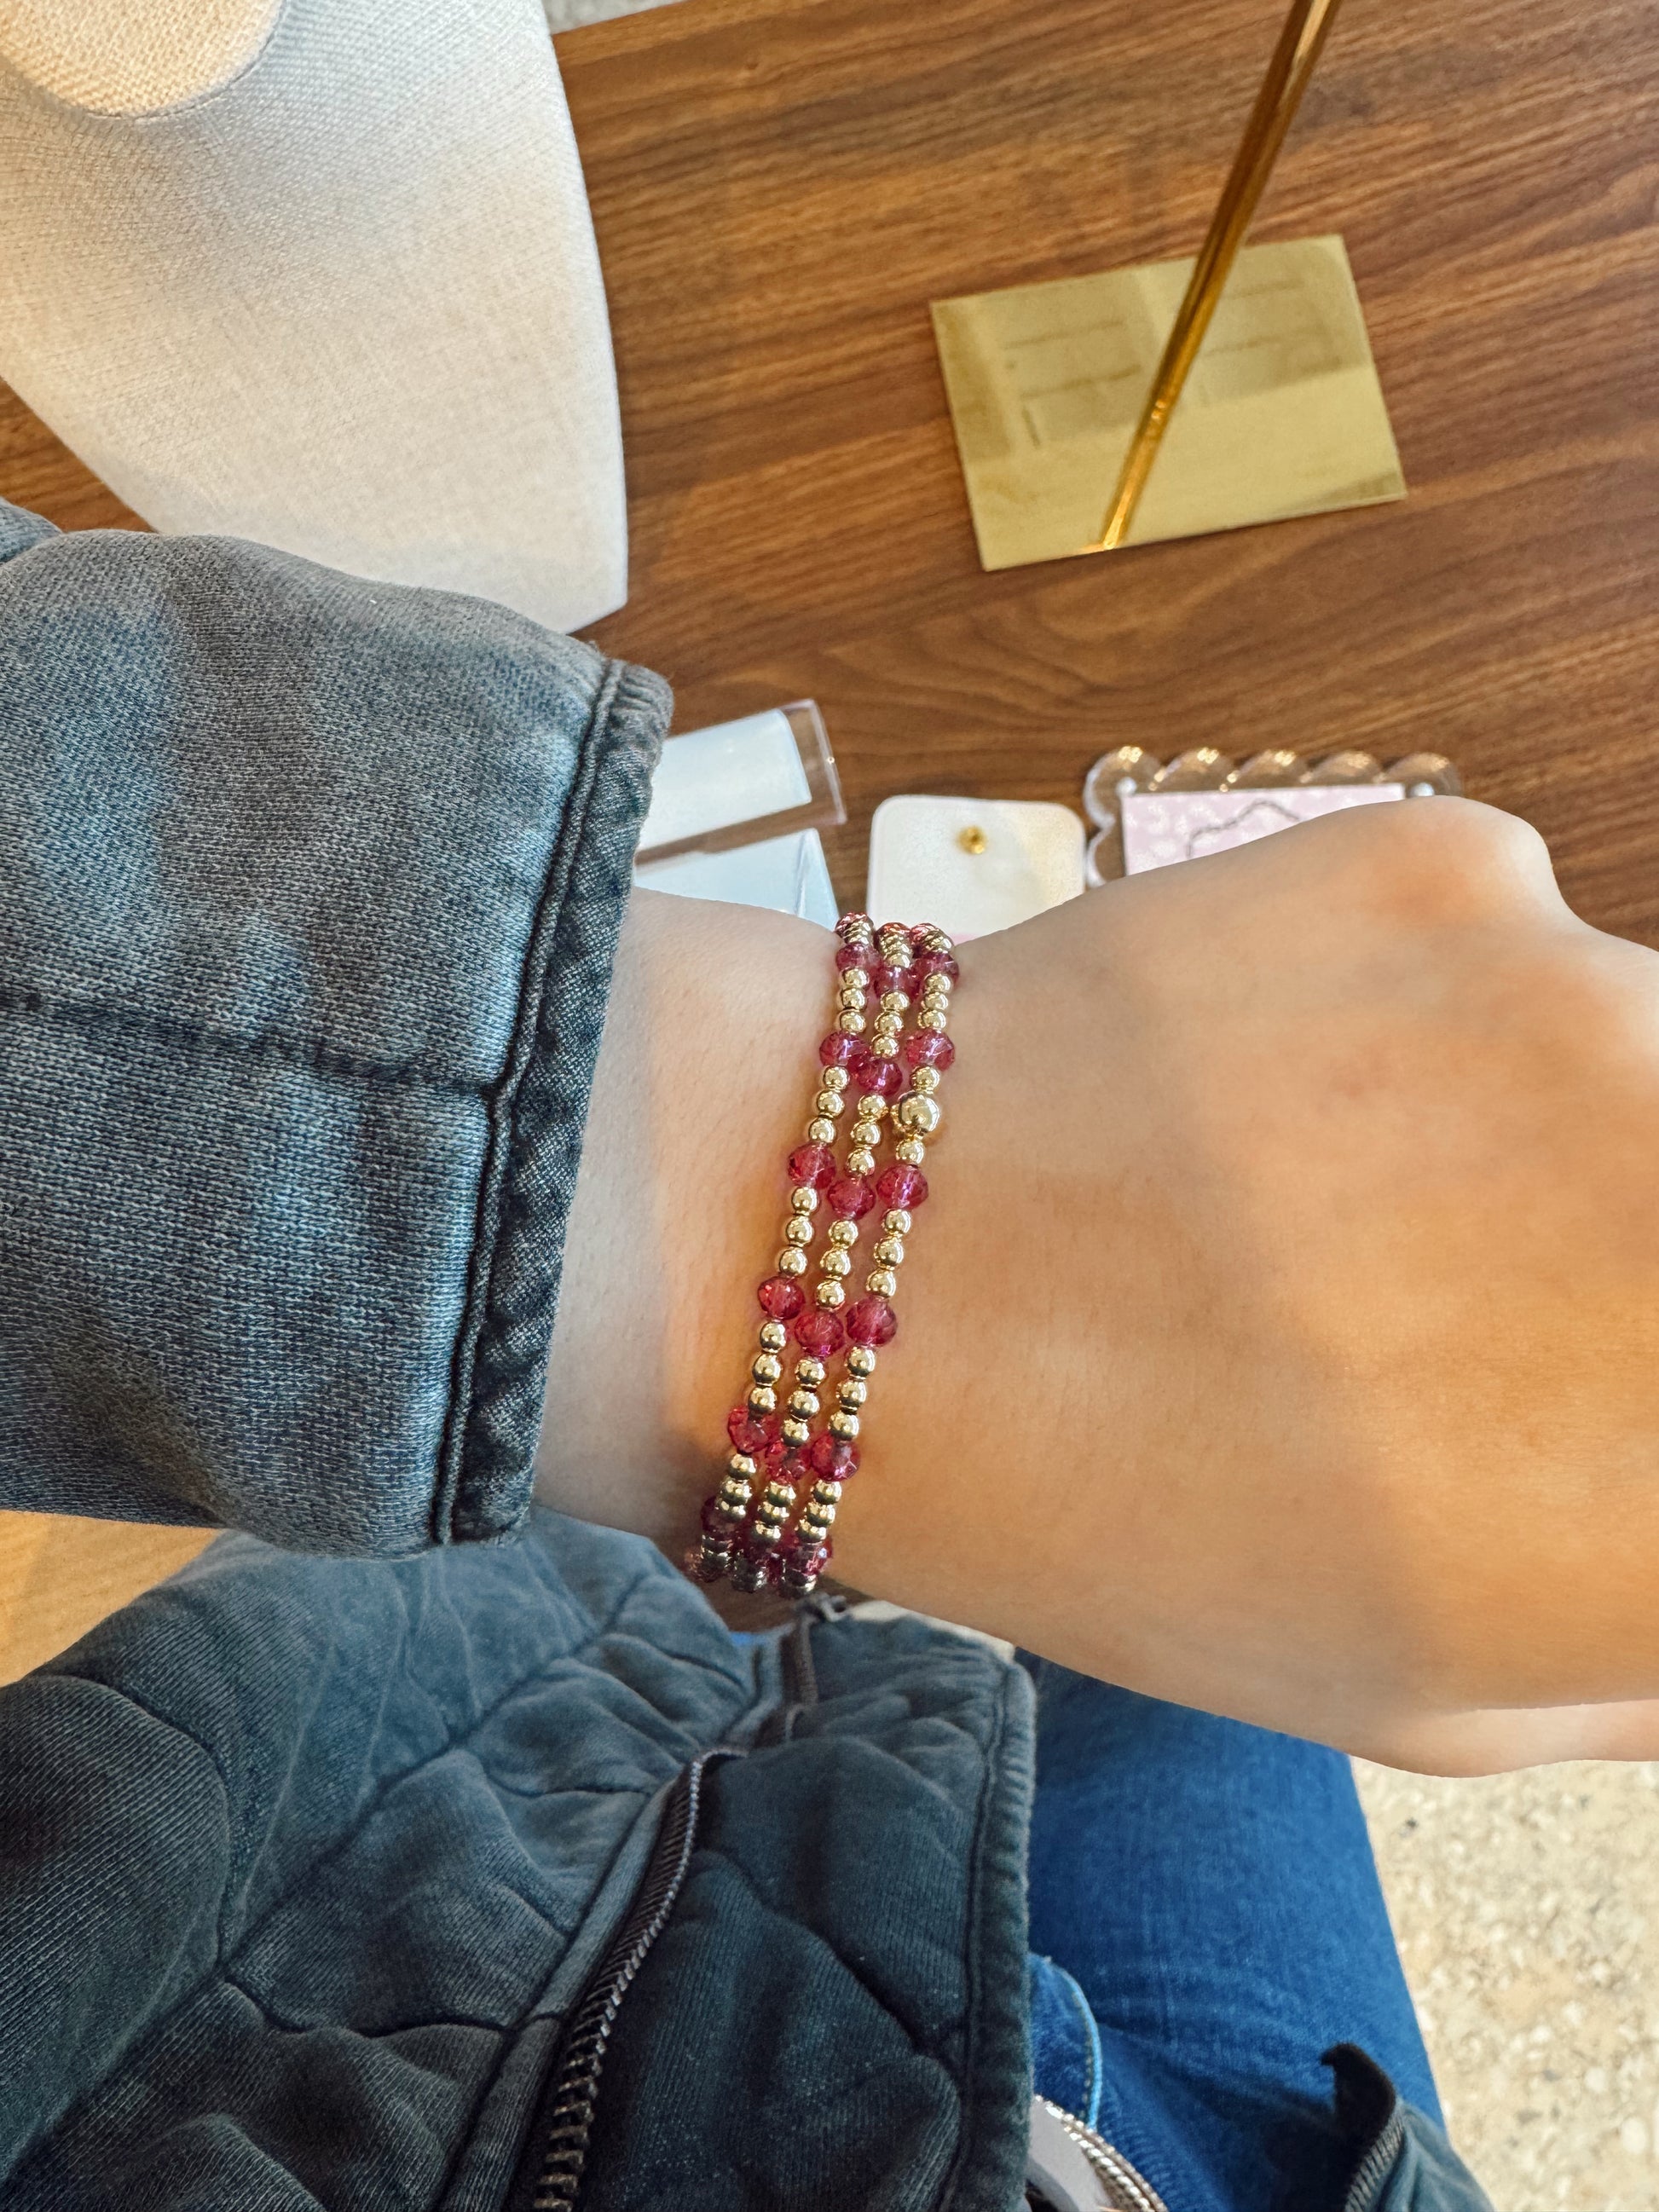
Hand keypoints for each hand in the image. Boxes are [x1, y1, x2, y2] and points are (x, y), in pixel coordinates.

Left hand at [539, 803, 1658, 1772]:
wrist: (863, 1270)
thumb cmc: (1138, 1525)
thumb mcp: (1454, 1684)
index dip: (1635, 1395)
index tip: (1580, 1373)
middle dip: (1615, 1258)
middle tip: (1480, 1286)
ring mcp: (1599, 1004)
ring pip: (1650, 1063)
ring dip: (1567, 1134)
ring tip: (1361, 1198)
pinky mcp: (1452, 860)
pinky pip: (1524, 940)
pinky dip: (1449, 1015)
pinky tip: (1287, 1085)